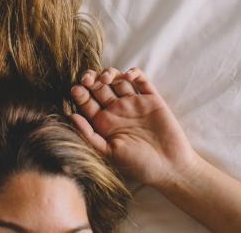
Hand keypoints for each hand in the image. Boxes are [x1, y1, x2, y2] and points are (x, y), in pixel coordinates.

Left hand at [70, 67, 200, 187]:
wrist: (170, 168)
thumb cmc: (138, 165)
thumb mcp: (109, 153)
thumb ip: (89, 135)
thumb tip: (70, 115)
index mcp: (103, 122)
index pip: (86, 101)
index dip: (80, 92)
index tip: (76, 89)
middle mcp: (116, 110)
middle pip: (99, 87)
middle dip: (91, 78)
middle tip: (87, 79)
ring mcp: (134, 103)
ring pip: (117, 80)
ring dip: (110, 73)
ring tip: (106, 78)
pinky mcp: (151, 99)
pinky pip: (141, 80)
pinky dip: (134, 73)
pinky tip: (128, 76)